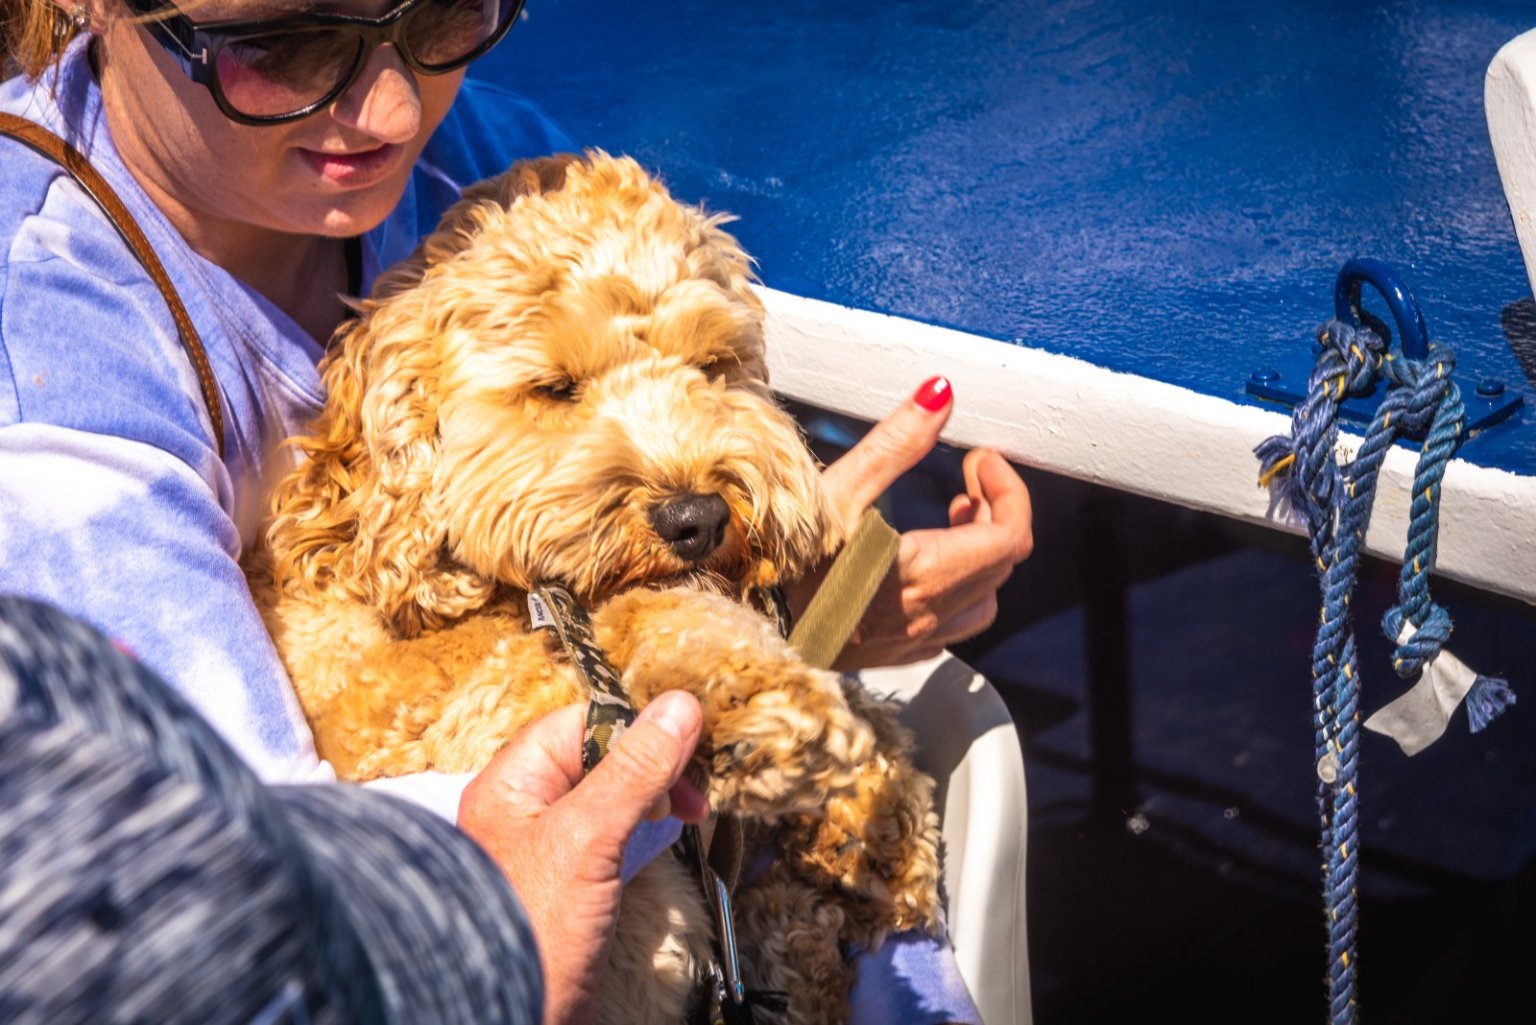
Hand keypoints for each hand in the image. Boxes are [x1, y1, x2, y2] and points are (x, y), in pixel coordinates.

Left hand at [457, 691, 707, 1024]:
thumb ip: (634, 770)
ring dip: (652, 797)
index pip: (581, 724)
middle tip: (696, 792)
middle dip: (652, 765)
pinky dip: (641, 831)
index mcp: (512, 784)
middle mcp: (524, 810)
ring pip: (608, 798)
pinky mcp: (568, 889)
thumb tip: (681, 705)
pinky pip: (610, 838)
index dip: (636, 727)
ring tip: (689, 814)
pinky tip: (662, 839)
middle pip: (597, 759)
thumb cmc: (534, 926)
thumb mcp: (588, 837)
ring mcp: (546, 851)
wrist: (507, 1018)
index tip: (690, 746)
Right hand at [799, 376, 1033, 669]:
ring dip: (979, 559)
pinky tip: (921, 570)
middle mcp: (927, 614)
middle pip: (1000, 565)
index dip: (1008, 489)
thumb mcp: (835, 490)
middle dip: (994, 514)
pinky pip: (947, 628)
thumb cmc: (775, 560)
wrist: (733, 623)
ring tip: (950, 526)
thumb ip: (896, 443)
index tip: (979, 461)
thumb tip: (939, 396)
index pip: (1011, 536)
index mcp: (926, 572)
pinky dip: (954, 593)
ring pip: (981, 603)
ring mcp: (909, 641)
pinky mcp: (888, 655)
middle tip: (965, 483)